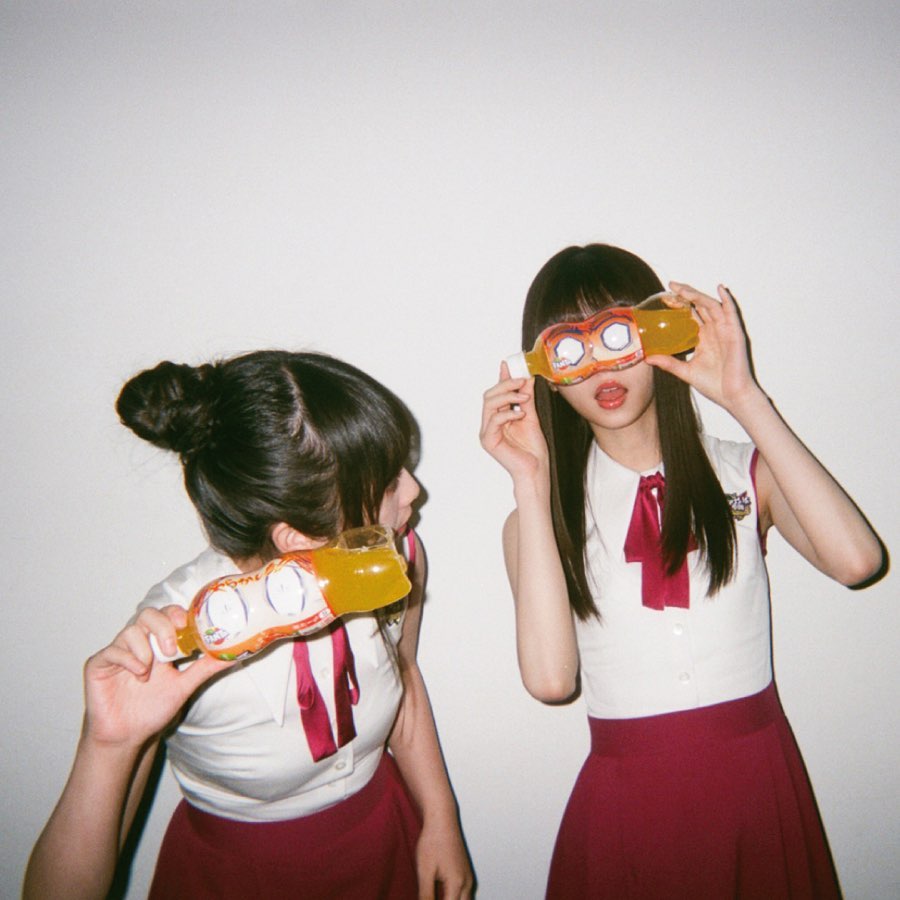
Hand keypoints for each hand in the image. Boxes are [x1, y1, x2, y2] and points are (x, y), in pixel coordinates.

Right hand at [83, 606, 231, 748]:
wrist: (128, 736)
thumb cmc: (153, 709)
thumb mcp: (184, 686)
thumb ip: (205, 668)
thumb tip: (234, 656)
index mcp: (157, 643)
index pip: (166, 614)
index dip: (176, 614)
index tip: (187, 624)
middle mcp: (137, 642)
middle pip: (148, 614)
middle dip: (163, 626)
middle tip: (172, 649)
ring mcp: (117, 651)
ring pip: (131, 630)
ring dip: (145, 648)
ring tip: (149, 671)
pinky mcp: (98, 664)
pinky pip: (112, 650)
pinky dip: (128, 659)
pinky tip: (137, 674)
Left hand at [415, 817, 473, 899]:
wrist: (442, 819)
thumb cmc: (432, 842)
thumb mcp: (425, 872)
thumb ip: (426, 896)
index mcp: (456, 885)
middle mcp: (466, 883)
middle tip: (432, 899)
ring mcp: (468, 877)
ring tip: (437, 896)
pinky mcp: (465, 872)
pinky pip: (465, 894)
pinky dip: (456, 899)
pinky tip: (444, 897)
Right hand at [480, 362, 548, 482]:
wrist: (536, 470)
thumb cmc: (533, 449)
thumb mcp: (531, 417)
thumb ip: (526, 399)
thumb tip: (527, 378)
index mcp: (498, 417)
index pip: (496, 393)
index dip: (502, 378)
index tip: (508, 364)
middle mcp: (489, 423)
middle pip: (490, 395)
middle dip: (506, 384)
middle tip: (522, 380)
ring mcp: (487, 432)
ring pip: (489, 404)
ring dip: (508, 396)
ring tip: (524, 398)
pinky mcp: (488, 440)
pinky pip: (494, 419)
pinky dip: (508, 413)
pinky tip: (521, 414)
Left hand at [645, 282, 761, 412]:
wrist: (731, 396)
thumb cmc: (714, 385)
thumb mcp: (685, 371)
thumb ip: (668, 363)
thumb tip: (647, 358)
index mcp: (703, 338)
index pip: (690, 315)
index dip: (679, 304)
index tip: (665, 297)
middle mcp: (714, 331)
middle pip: (699, 306)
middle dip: (686, 294)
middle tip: (671, 286)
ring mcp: (725, 331)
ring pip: (711, 306)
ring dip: (698, 296)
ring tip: (683, 290)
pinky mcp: (735, 334)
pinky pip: (732, 313)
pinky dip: (727, 300)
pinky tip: (721, 289)